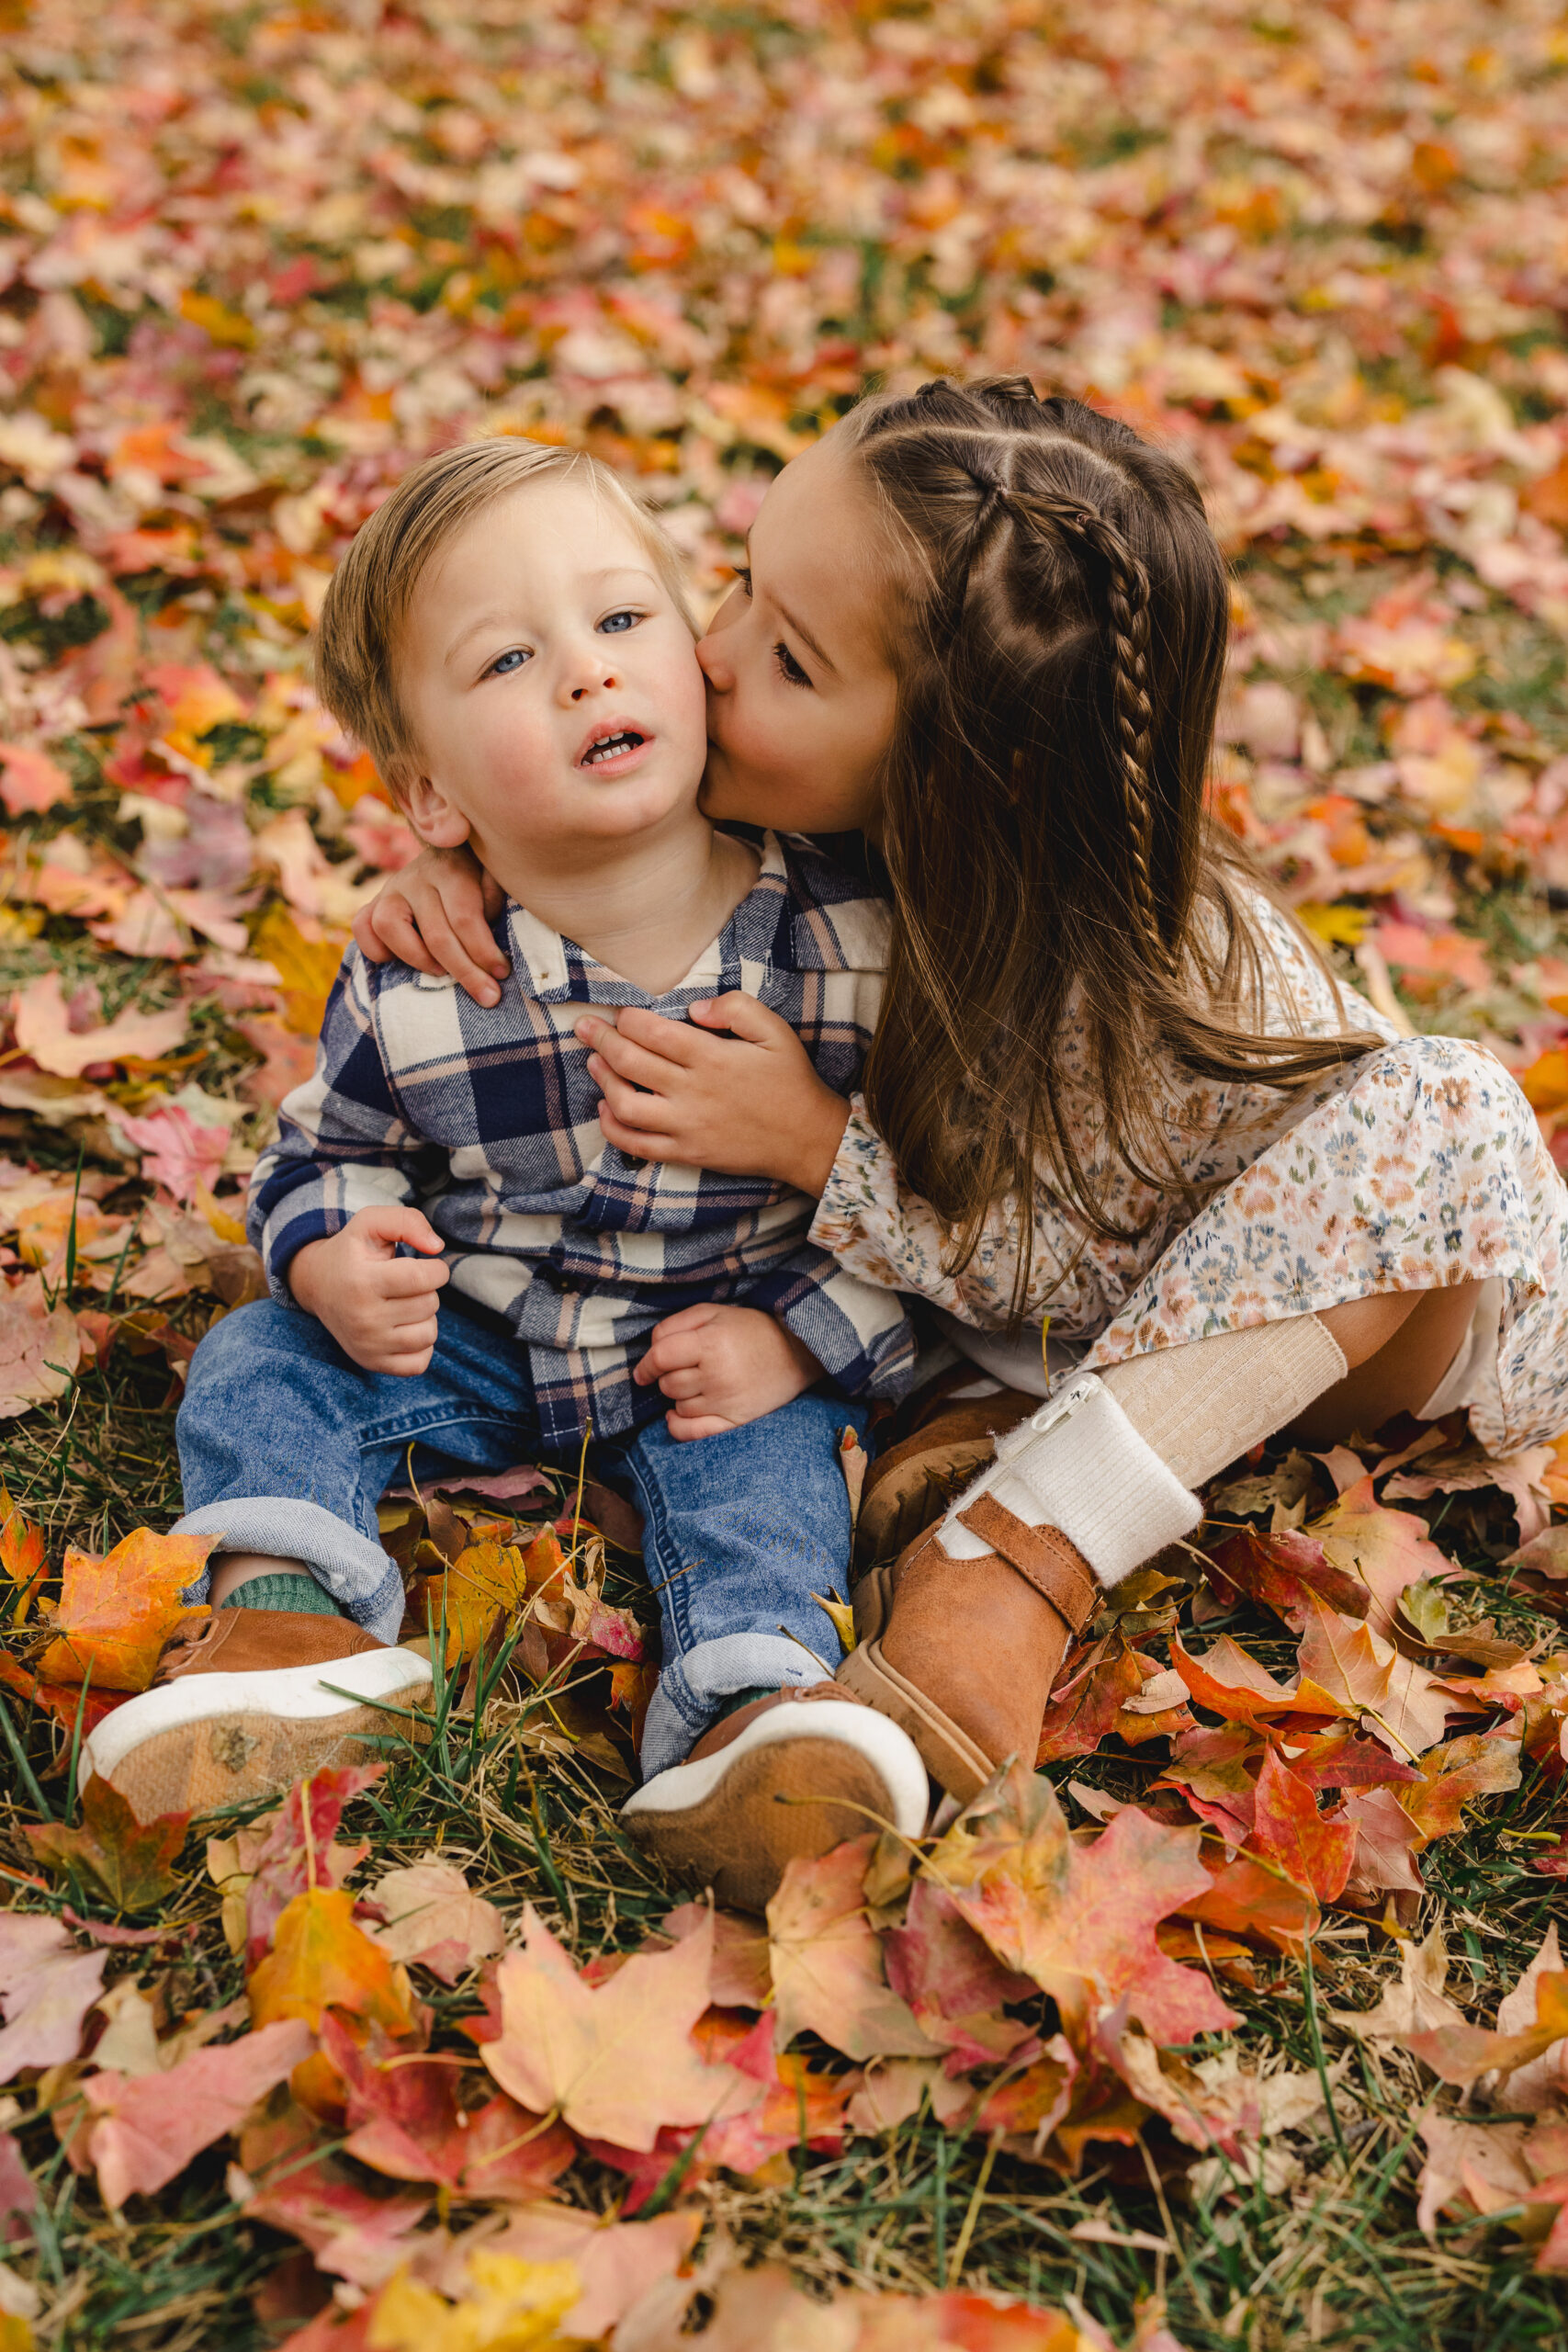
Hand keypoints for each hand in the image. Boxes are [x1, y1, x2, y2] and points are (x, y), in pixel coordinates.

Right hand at [288, 1205, 448, 1374]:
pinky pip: (421, 1362)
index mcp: (362, 1282)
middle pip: (429, 1304)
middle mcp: (363, 1319)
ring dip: (424, 1316)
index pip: (424, 1277)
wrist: (317, 1286)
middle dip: (426, 1290)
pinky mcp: (372, 1363)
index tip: (426, 1265)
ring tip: (402, 1304)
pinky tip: (403, 1327)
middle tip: (403, 1285)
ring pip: (429, 1334)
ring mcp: (367, 1346)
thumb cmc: (351, 1252)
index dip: (437, 1268)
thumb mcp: (371, 1222)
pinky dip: (420, 1345)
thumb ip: (407, 1221)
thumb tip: (437, 1247)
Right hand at [352, 844, 508, 1006]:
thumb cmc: (478, 874)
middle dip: (465, 971)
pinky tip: (401, 963)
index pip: (465, 918)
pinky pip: (362, 926)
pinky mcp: (373, 902)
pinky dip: (376, 950)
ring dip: (418, 959)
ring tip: (442, 973)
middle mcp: (416, 878)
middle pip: (435, 933)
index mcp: (451, 870)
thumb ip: (495, 899)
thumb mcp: (495, 878)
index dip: (484, 952)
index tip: (501, 973)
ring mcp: (390, 889)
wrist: (446, 844)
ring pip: (388, 926)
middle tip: (487, 995)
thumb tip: (488, 934)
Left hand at [577, 993, 851, 1194]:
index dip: (628, 1019)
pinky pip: (638, 1145)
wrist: (807, 1139)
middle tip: (585, 1027)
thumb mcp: (775, 1031)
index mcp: (712, 1057)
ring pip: (626, 1104)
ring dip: (603, 1081)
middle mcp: (693, 1091)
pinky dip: (614, 1128)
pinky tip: (606, 1109)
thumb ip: (736, 1008)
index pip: (654, 1033)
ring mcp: (687, 1126)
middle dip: (601, 1040)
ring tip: (594, 1063)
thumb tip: (694, 1007)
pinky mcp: (687, 1152)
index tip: (619, 1013)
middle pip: (631, 1062)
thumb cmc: (791, 1081)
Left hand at [634, 1303, 822, 1440]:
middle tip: (686, 1368)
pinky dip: (678, 1427)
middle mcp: (717, 1375)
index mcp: (711, 1343)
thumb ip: (677, 1325)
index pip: (661, 1357)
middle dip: (669, 1377)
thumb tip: (652, 1350)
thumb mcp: (713, 1312)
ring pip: (679, 1406)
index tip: (643, 1372)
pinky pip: (693, 1432)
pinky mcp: (736, 1421)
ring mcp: (726, 1401)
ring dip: (680, 1397)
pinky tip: (676, 1416)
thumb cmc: (750, 1329)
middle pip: (668, 1384)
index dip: (646, 1365)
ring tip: (699, 1383)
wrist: (797, 1352)